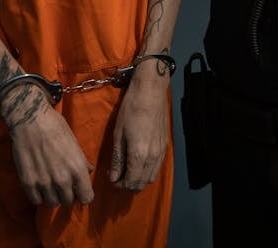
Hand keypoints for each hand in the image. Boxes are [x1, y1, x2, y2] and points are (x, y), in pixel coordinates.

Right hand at [1, 85, 94, 206]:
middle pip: (69, 202)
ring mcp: (44, 183)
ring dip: (53, 196)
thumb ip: (82, 161)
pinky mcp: (28, 182)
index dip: (83, 194)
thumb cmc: (56, 127)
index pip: (87, 198)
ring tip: (50, 185)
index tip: (79, 189)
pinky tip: (39, 185)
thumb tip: (89, 171)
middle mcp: (62, 180)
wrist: (30, 120)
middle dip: (68, 194)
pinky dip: (38, 195)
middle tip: (63, 185)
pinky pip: (36, 200)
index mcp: (78, 170)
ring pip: (53, 203)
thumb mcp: (75, 143)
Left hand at [108, 61, 169, 190]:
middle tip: (118, 175)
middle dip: (129, 184)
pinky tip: (139, 161)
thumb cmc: (131, 109)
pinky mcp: (165, 146)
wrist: (150, 92)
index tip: (111, 179)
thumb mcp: (118, 134)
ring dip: (139, 178)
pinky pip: (157, 167)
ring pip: (152, 177)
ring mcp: (161, 152)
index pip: (131, 182)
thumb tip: (113, 177)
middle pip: (142, 183)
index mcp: (139, 155)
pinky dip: (148, 170)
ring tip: (128, 169)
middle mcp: (153, 157)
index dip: (119, 184)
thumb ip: (117, 159)